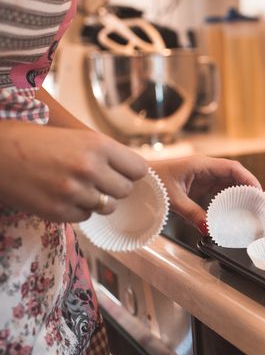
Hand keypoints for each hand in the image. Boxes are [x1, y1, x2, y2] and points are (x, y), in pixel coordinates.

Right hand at [0, 121, 147, 221]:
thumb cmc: (34, 141)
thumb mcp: (76, 137)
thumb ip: (105, 153)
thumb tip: (132, 171)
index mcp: (98, 145)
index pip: (139, 169)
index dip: (131, 172)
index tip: (122, 172)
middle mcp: (90, 168)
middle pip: (126, 191)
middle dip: (114, 187)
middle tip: (96, 180)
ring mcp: (74, 192)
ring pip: (107, 207)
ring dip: (96, 200)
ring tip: (76, 187)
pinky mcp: (59, 211)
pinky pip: (85, 216)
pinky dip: (77, 209)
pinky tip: (61, 195)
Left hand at [150, 155, 260, 233]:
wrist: (138, 179)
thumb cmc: (153, 182)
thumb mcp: (174, 200)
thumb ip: (192, 214)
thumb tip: (209, 229)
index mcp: (201, 165)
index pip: (232, 168)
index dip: (248, 179)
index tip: (259, 192)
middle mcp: (205, 167)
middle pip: (234, 174)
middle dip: (248, 186)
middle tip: (259, 202)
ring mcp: (202, 175)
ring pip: (228, 181)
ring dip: (240, 191)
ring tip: (251, 206)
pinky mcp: (199, 183)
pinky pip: (219, 188)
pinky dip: (228, 196)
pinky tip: (234, 207)